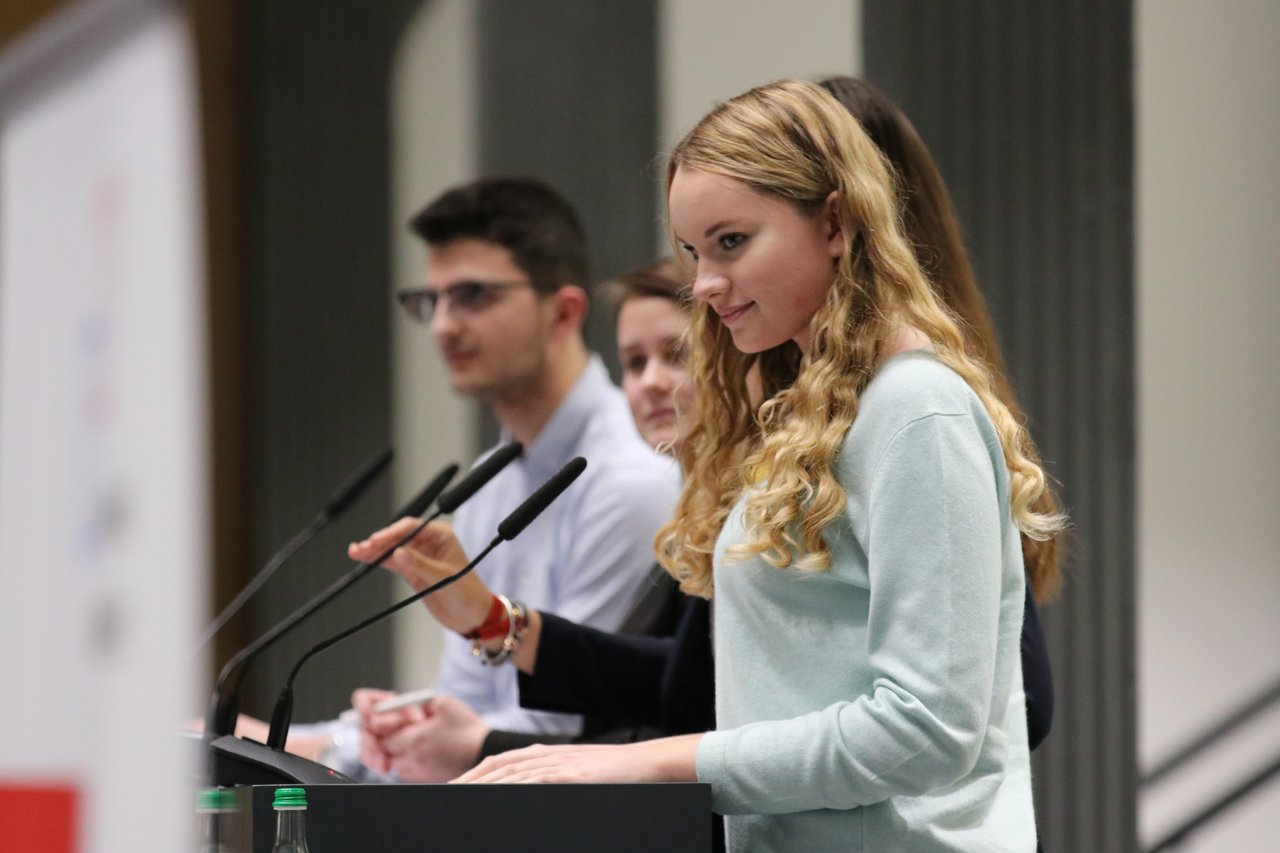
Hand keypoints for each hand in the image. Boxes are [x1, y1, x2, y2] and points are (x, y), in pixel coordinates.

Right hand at [347, 518, 491, 633]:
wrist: (472, 616)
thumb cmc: (467, 593)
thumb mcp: (443, 578)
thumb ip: (420, 565)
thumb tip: (397, 553)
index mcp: (441, 535)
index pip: (411, 527)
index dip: (392, 533)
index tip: (376, 541)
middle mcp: (429, 542)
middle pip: (398, 537)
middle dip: (379, 542)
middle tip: (362, 548)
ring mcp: (420, 557)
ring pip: (393, 549)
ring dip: (375, 551)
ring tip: (355, 552)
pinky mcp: (413, 571)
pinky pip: (393, 563)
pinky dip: (379, 561)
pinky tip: (364, 559)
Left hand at [355, 689, 489, 781]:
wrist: (483, 751)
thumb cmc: (466, 727)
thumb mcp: (443, 703)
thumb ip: (415, 701)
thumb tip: (395, 704)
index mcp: (414, 738)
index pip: (378, 733)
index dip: (373, 723)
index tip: (371, 714)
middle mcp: (411, 758)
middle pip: (379, 750)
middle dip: (376, 737)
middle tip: (376, 725)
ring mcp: (416, 770)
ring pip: (389, 761)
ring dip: (388, 749)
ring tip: (397, 734)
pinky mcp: (422, 778)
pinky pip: (401, 769)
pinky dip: (399, 758)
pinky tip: (410, 747)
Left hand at [453, 734, 702, 784]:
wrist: (645, 762)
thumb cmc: (609, 773)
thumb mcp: (571, 773)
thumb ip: (543, 778)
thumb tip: (520, 789)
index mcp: (541, 755)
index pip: (495, 765)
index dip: (470, 776)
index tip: (449, 789)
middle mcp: (543, 757)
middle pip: (495, 769)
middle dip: (467, 782)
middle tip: (444, 795)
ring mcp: (557, 765)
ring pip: (510, 775)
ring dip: (483, 786)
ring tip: (460, 797)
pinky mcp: (571, 775)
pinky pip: (537, 782)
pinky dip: (515, 788)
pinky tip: (499, 794)